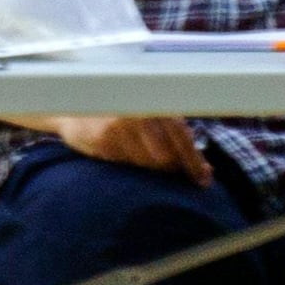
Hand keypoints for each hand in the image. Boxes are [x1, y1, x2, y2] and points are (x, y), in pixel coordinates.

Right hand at [49, 114, 213, 186]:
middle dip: (171, 167)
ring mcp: (116, 128)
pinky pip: (124, 164)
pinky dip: (127, 162)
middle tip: (171, 169)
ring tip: (139, 152)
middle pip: (164, 158)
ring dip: (147, 165)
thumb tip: (206, 173)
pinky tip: (120, 148)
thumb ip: (179, 139)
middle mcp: (136, 114)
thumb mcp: (155, 115)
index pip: (181, 138)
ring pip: (144, 164)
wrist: (77, 102)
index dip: (193, 163)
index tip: (203, 182)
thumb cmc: (124, 110)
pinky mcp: (100, 141)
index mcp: (155, 104)